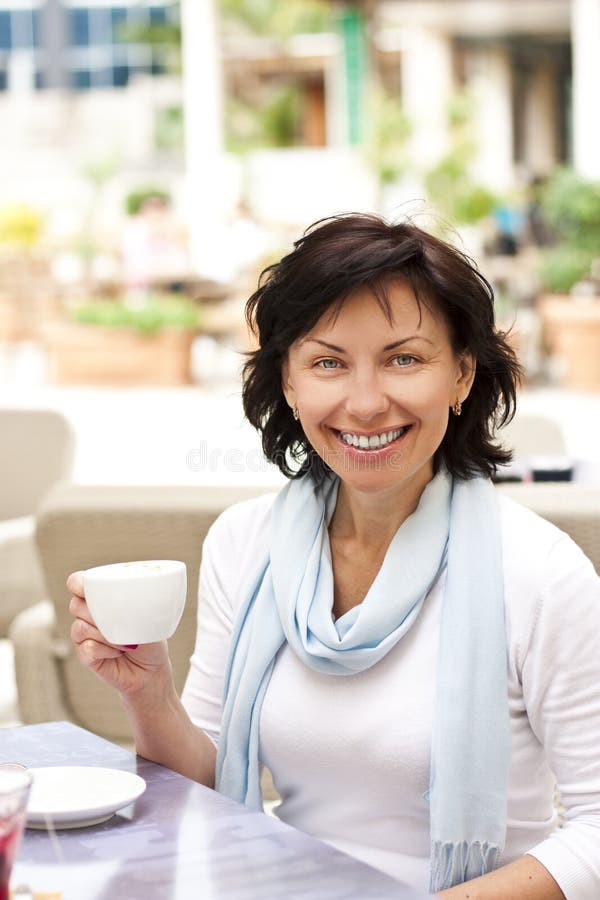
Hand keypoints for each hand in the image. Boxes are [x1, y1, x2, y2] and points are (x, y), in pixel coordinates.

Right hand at [67, 571, 170, 698]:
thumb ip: (136, 602)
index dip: (77, 583)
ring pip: (80, 627)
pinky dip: (105, 650)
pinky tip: (118, 652)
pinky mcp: (85, 655)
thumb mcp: (150, 615)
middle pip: (76, 605)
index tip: (85, 588)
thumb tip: (130, 598)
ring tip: (126, 641)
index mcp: (101, 598)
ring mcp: (85, 635)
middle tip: (120, 621)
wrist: (152, 669)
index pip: (77, 582)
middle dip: (97, 613)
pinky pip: (86, 648)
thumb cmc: (150, 637)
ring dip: (105, 634)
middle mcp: (88, 615)